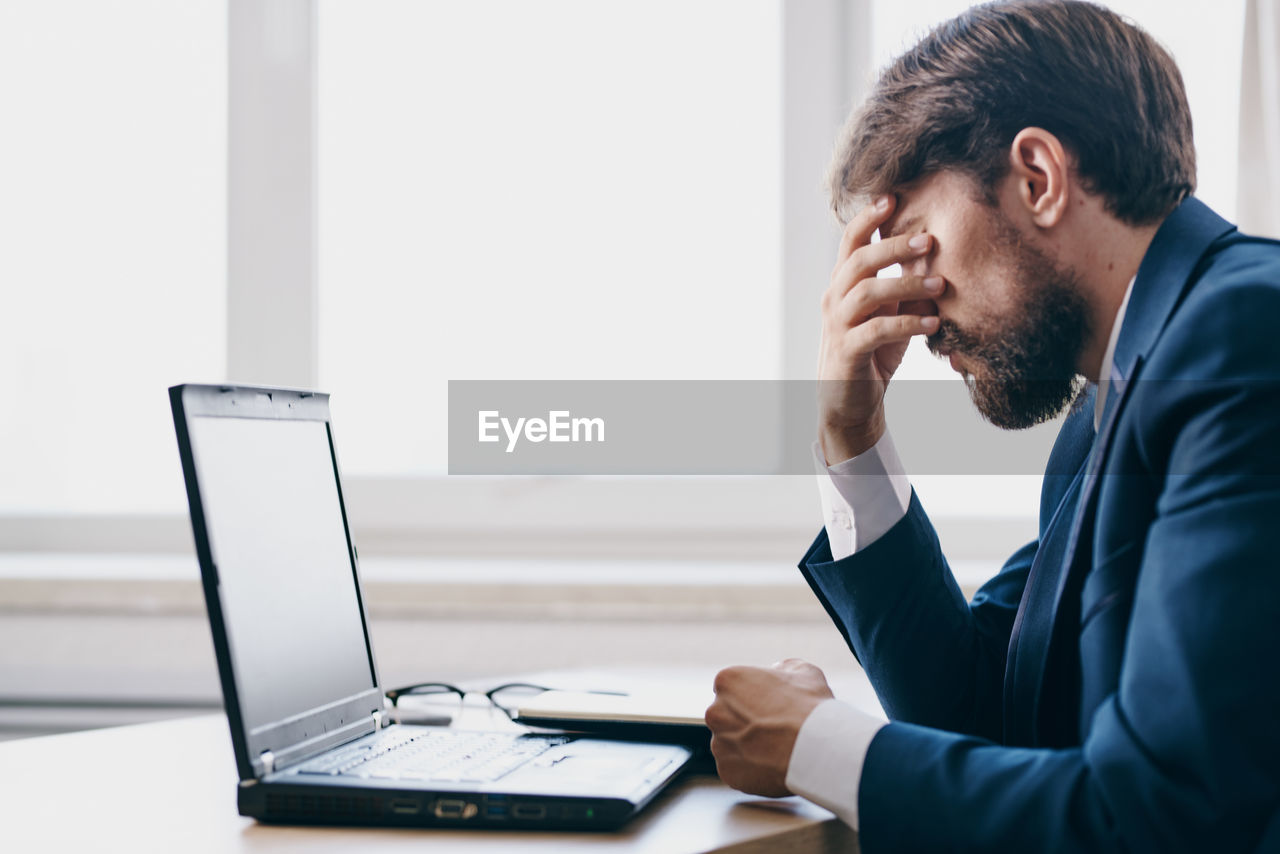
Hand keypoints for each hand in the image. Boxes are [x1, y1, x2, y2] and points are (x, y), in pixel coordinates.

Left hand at [704, 659, 835, 796]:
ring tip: (778, 749)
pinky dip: (752, 769)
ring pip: (731, 744)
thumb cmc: (810, 708)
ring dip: (748, 746)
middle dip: (746, 721)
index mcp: (727, 681)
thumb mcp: (803, 672)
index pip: (732, 688)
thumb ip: (782, 668)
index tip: (771, 706)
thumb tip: (776, 671)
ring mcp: (719, 744)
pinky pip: (737, 769)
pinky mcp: (727, 772)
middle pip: (728, 716)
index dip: (753, 697)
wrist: (816, 750)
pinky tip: (773, 764)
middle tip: (775, 728)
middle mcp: (715, 712)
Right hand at [818, 195, 943, 462]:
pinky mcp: (848, 352)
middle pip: (859, 261)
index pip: (850, 243)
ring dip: (908, 285)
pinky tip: (933, 325)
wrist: (851, 403)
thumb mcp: (894, 314)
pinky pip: (876, 330)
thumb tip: (940, 260)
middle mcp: (834, 299)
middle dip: (894, 246)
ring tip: (940, 288)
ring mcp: (838, 325)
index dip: (867, 218)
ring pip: (868, 292)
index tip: (891, 198)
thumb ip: (909, 289)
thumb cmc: (874, 353)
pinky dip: (907, 324)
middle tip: (930, 240)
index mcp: (843, 285)